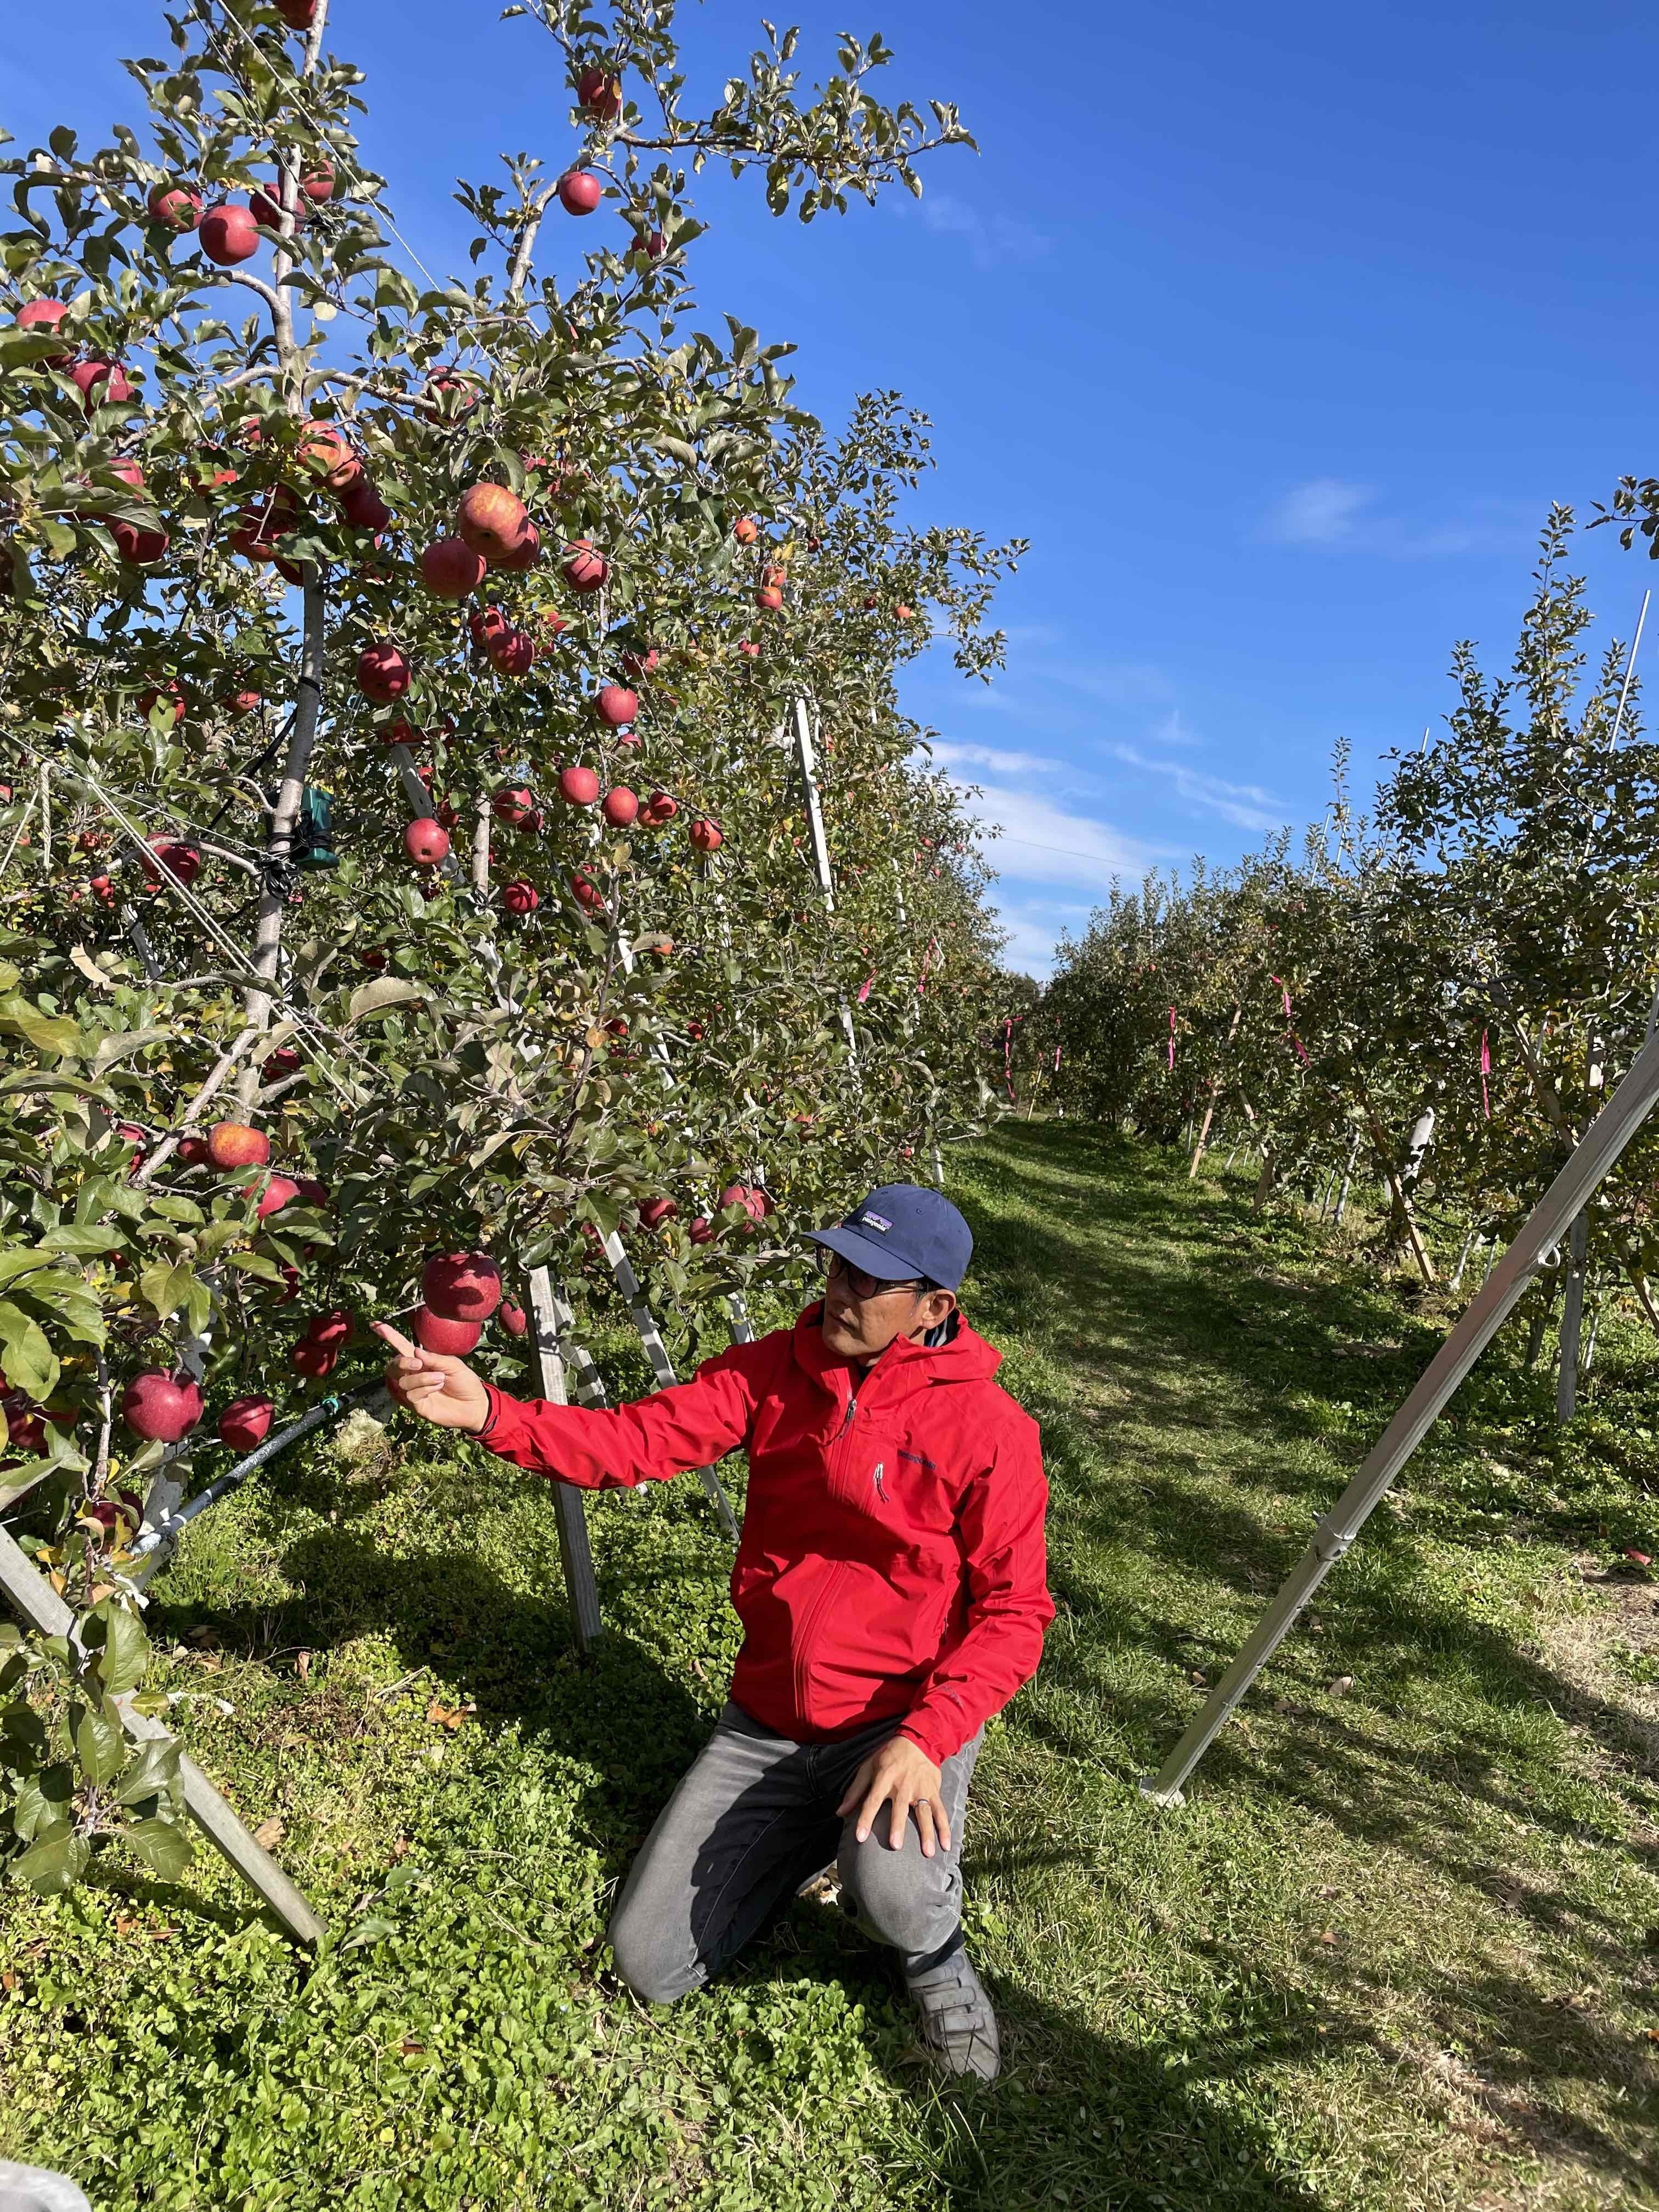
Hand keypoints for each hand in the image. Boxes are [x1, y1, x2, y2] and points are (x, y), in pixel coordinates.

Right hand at [372, 1321, 490, 1433]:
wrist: (475, 1405)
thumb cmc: (465, 1382)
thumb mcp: (454, 1365)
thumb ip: (434, 1358)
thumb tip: (415, 1352)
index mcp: (422, 1360)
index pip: (401, 1346)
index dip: (389, 1335)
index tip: (376, 1324)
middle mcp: (414, 1375)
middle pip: (393, 1366)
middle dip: (402, 1363)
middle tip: (419, 1364)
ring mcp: (414, 1391)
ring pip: (402, 1381)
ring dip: (421, 1378)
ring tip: (440, 1378)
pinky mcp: (417, 1406)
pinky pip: (410, 1395)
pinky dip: (424, 1389)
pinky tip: (437, 1388)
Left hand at [836, 1734, 948, 1856]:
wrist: (918, 1740)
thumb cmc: (888, 1756)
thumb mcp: (868, 1767)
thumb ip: (855, 1791)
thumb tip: (839, 1812)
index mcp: (884, 1778)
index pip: (872, 1800)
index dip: (865, 1818)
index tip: (860, 1837)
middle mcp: (903, 1785)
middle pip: (900, 1808)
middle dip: (898, 1826)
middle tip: (895, 1846)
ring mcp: (921, 1789)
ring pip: (924, 1812)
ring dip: (927, 1832)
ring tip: (927, 1853)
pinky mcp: (934, 1791)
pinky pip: (941, 1811)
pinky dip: (944, 1828)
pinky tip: (946, 1845)